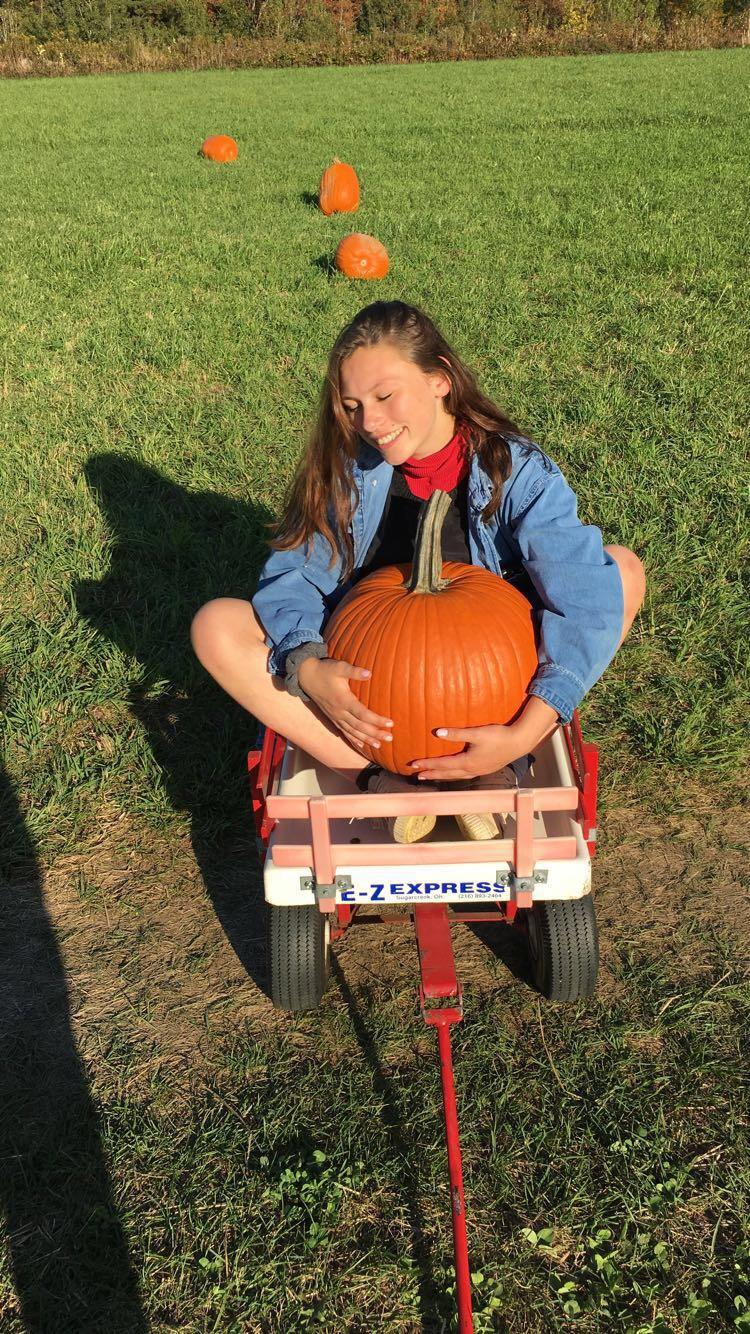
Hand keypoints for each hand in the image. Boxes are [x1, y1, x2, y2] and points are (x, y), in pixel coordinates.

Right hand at [298, 656, 392, 752]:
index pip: (363, 714)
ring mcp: (335, 716)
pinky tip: (361, 746)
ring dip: (366, 739)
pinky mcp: (332, 718)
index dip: (377, 720)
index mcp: (343, 700)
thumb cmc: (325, 670)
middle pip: (359, 726)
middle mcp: (339, 712)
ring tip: (379, 745)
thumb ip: (354, 671)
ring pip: (352, 732)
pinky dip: (353, 739)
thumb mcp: (339, 667)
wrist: (306, 677)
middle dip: (375, 733)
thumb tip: (369, 674)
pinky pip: (344, 732)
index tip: (390, 723)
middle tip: (390, 737)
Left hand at [409, 723, 524, 780]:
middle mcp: (471, 770)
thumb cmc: (498, 736)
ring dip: (442, 776)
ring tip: (431, 776)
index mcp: (467, 762)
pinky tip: (453, 773)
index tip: (414, 765)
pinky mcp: (484, 770)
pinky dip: (454, 775)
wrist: (519, 743)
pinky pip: (464, 776)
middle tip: (417, 776)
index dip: (427, 764)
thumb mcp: (476, 733)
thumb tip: (437, 732)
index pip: (442, 764)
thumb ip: (456, 733)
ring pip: (455, 777)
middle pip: (447, 774)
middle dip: (431, 774)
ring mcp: (478, 772)